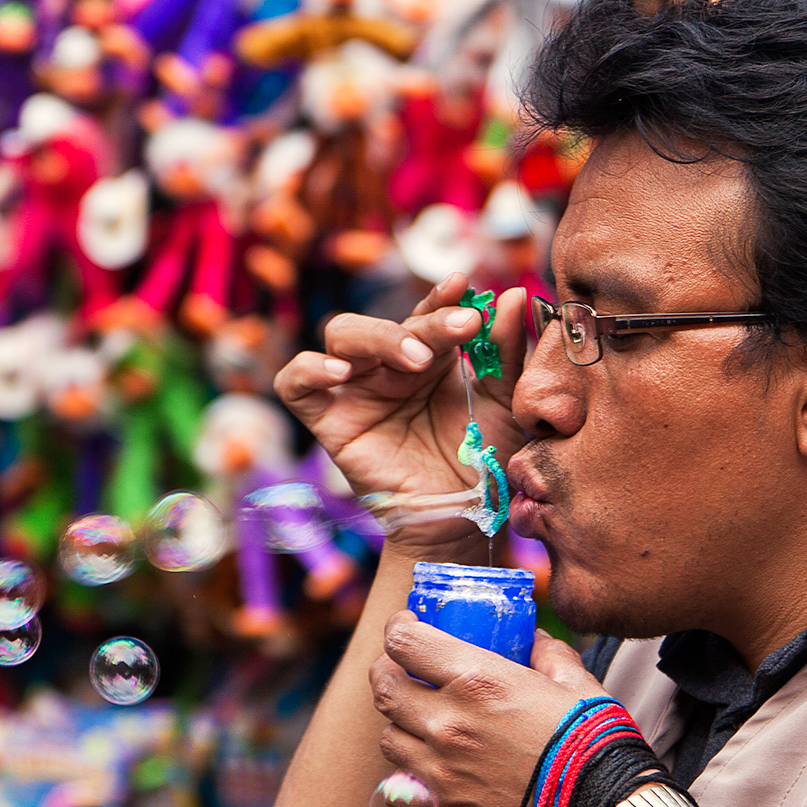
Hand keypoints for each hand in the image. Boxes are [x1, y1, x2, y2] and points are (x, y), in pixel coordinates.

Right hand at [274, 274, 527, 540]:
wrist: (460, 520)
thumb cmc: (482, 463)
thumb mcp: (505, 404)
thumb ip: (506, 352)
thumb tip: (511, 297)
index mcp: (428, 358)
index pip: (426, 314)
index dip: (440, 297)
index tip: (464, 286)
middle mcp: (388, 369)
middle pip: (387, 324)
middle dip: (423, 323)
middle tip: (460, 330)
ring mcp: (355, 392)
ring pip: (341, 337)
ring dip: (376, 337)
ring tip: (413, 359)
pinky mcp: (328, 421)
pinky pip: (295, 384)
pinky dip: (309, 369)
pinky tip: (339, 373)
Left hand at [369, 614, 603, 806]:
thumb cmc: (593, 746)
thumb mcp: (577, 683)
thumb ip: (549, 654)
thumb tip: (533, 639)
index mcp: (478, 681)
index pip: (403, 641)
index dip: (399, 627)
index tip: (407, 625)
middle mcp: (448, 724)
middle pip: (383, 688)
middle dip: (388, 670)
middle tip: (403, 668)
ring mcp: (440, 771)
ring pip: (389, 736)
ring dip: (400, 722)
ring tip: (422, 719)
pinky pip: (405, 780)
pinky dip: (413, 767)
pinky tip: (437, 762)